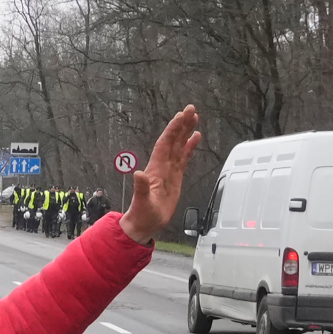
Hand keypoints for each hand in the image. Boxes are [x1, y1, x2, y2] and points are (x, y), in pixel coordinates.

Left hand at [120, 105, 202, 243]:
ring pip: (179, 146)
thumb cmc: (142, 214)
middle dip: (182, 125)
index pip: (165, 144)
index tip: (181, 116)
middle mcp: (162, 166)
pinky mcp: (175, 177)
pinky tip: (196, 137)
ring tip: (195, 117)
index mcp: (155, 169)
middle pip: (173, 140)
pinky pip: (184, 158)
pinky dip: (190, 147)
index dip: (173, 130)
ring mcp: (169, 171)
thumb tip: (136, 173)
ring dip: (186, 132)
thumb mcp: (142, 202)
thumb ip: (140, 188)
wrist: (144, 224)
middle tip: (191, 109)